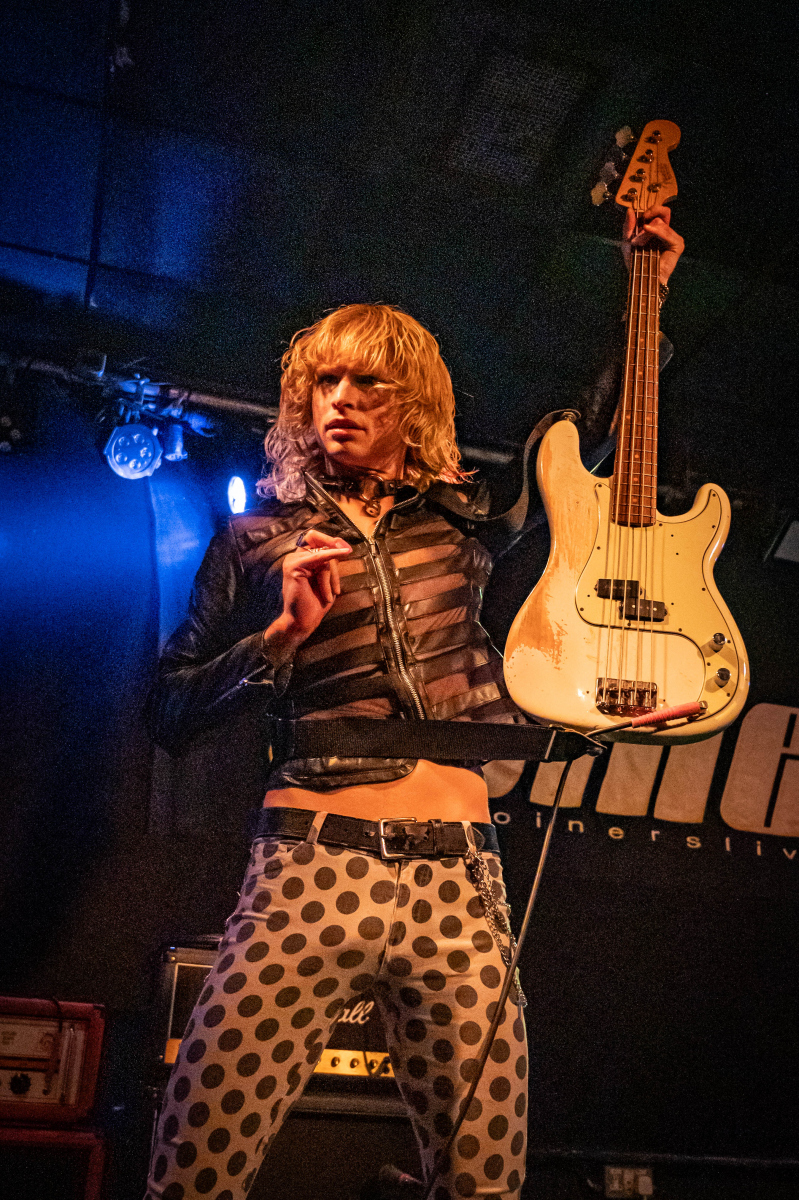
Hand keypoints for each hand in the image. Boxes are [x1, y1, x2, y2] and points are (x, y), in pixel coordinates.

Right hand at [264, 529, 351, 663]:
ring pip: (322, 554)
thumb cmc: (316, 603)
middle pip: (321, 545)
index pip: (315, 538)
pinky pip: (318, 557)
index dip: (329, 539)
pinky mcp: (293, 567)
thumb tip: (342, 544)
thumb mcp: (328, 579)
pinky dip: (331, 555)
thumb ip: (331, 562)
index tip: (347, 548)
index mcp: (301, 559)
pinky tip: (343, 552)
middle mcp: (295, 557)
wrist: (303, 622)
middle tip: (348, 551)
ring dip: (331, 575)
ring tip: (331, 594)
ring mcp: (292, 561)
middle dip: (335, 551)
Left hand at [623, 204, 684, 285]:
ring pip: (660, 222)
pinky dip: (656, 233)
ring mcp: (673, 237)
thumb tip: (630, 210)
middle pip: (664, 211)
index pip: (658, 211)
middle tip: (642, 221)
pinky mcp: (677, 244)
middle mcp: (666, 232)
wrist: (642, 278)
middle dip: (650, 214)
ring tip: (639, 243)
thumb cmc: (636, 263)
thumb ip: (628, 227)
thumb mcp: (627, 243)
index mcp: (656, 230)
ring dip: (646, 232)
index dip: (650, 209)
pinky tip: (647, 239)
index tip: (640, 215)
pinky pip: (667, 232)